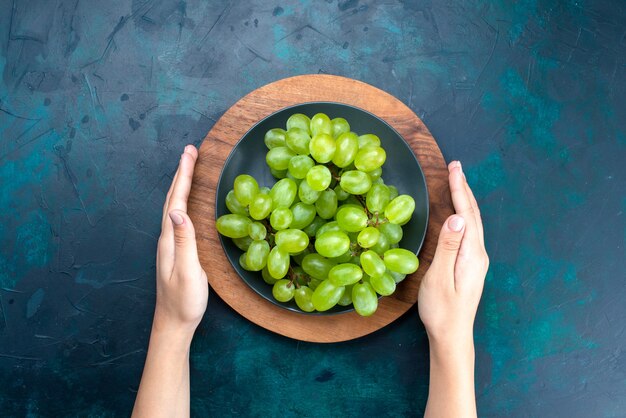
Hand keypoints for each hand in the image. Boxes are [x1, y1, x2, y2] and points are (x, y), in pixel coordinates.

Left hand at [154, 145, 207, 336]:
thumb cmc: (183, 302)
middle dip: (181, 173)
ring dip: (181, 185)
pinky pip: (179, 217)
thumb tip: (178, 210)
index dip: (184, 175)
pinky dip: (183, 201)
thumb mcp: (188, 272)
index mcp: (169, 239)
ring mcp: (170, 244)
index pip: (177, 200)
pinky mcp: (176, 251)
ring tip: (188, 168)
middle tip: (190, 151)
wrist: (173, 324)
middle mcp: (167, 238)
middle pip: (173, 199)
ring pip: (174, 206)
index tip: (190, 153)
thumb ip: (184, 241)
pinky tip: (187, 202)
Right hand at [418, 161, 488, 345]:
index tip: (454, 168)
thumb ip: (447, 247)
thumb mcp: (439, 278)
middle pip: (473, 214)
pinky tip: (458, 211)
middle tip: (456, 166)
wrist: (452, 336)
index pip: (466, 214)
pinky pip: (469, 231)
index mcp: (471, 254)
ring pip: (472, 222)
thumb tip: (456, 218)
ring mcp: (476, 259)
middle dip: (464, 188)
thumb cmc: (442, 310)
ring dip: (464, 199)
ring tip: (457, 181)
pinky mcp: (470, 264)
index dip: (459, 190)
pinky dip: (463, 213)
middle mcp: (478, 254)